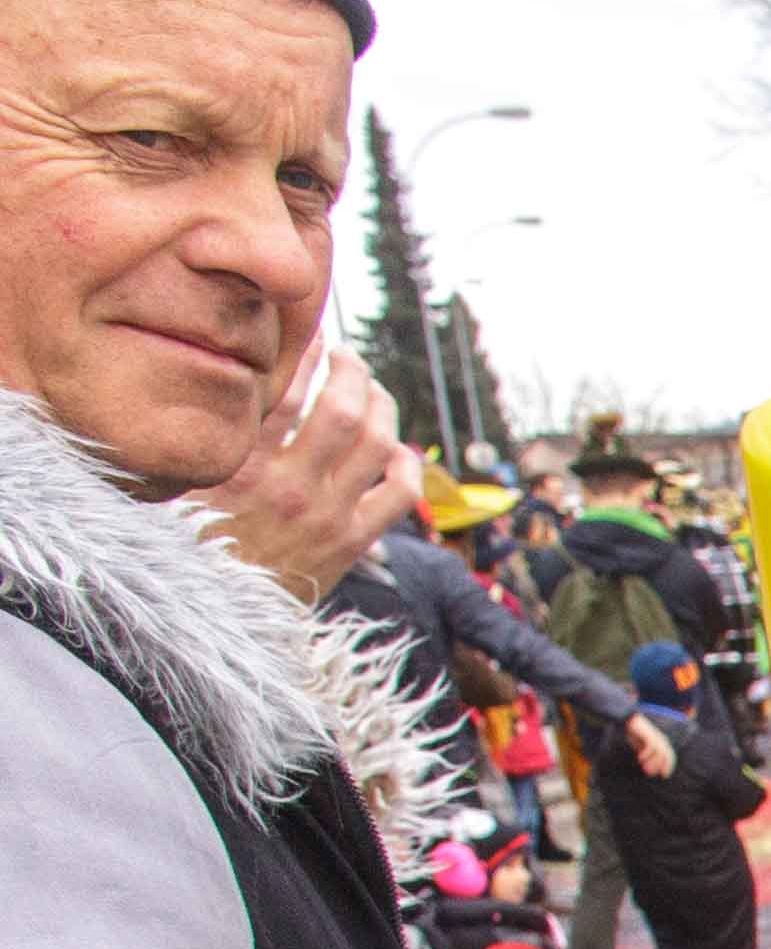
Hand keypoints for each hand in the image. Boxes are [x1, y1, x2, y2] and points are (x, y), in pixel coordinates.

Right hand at [183, 348, 409, 602]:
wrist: (216, 612)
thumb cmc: (194, 539)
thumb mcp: (185, 481)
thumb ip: (212, 437)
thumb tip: (229, 379)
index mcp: (241, 467)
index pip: (282, 392)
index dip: (306, 354)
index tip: (311, 336)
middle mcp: (290, 488)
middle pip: (344, 410)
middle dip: (354, 373)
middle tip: (350, 358)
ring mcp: (329, 516)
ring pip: (378, 443)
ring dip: (384, 408)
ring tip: (374, 391)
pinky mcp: (354, 542)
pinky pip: (399, 494)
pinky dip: (406, 464)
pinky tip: (397, 449)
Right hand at [626, 713, 678, 778]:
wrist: (628, 720)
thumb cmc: (635, 733)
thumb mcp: (642, 747)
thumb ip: (647, 755)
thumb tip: (650, 768)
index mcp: (661, 742)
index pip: (669, 756)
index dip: (669, 766)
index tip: (664, 776)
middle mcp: (661, 739)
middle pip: (666, 755)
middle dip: (660, 766)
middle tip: (651, 774)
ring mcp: (655, 736)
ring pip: (660, 752)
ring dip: (653, 762)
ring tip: (645, 768)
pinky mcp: (648, 734)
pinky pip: (651, 746)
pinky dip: (647, 753)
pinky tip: (640, 758)